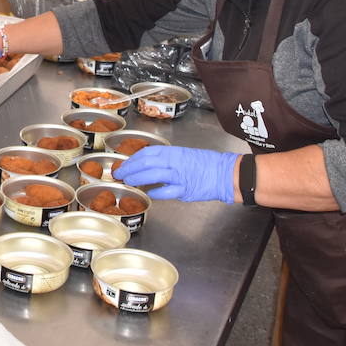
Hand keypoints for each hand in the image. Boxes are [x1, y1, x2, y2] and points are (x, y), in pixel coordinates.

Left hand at [113, 146, 239, 203]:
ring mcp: (179, 176)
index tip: (124, 165)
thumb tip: (146, 167)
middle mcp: (174, 162)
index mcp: (173, 152)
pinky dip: (155, 193)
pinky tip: (149, 194)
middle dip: (129, 169)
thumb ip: (165, 160)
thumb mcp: (183, 155)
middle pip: (145, 163)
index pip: (147, 153)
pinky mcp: (185, 190)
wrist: (225, 173)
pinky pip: (166, 192)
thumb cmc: (205, 164)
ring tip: (128, 182)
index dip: (132, 159)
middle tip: (119, 174)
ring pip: (152, 175)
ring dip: (137, 179)